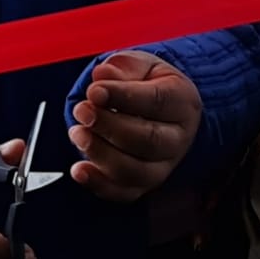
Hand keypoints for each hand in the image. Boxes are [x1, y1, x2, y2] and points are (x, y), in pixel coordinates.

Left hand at [68, 51, 202, 201]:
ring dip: (101, 154)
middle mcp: (178, 138)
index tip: (94, 91)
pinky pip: (124, 193)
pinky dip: (99, 185)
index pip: (156, 102)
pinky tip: (79, 170)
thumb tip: (103, 75)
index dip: (123, 97)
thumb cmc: (146, 83)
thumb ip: (122, 68)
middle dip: (109, 126)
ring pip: (135, 170)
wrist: (156, 107)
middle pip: (148, 141)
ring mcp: (163, 165)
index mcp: (182, 102)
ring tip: (77, 133)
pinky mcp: (144, 185)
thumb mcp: (139, 65)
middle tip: (81, 111)